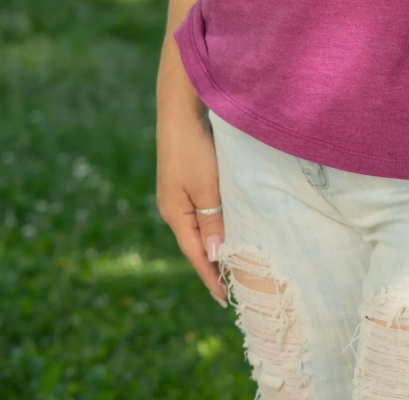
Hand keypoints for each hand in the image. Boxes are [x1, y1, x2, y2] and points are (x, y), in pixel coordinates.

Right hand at [156, 105, 227, 305]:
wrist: (181, 109)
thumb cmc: (194, 148)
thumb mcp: (207, 187)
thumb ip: (212, 221)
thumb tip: (216, 257)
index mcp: (175, 214)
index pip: (197, 254)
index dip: (211, 277)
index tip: (226, 300)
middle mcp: (174, 207)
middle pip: (197, 243)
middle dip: (214, 264)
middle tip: (235, 286)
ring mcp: (178, 192)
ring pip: (201, 226)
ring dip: (216, 243)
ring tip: (233, 261)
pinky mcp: (186, 178)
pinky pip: (202, 210)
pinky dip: (215, 222)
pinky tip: (227, 224)